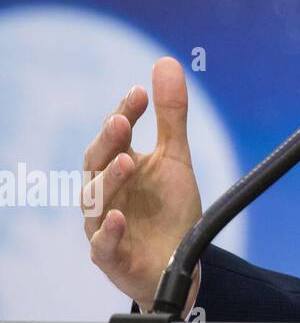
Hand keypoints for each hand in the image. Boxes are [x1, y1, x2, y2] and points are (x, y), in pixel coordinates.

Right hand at [82, 57, 202, 312]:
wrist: (180, 260)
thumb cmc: (170, 208)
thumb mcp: (175, 158)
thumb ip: (171, 116)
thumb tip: (165, 62)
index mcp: (118, 166)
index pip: (115, 134)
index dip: (125, 112)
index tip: (141, 93)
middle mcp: (105, 193)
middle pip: (96, 163)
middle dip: (108, 142)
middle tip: (122, 121)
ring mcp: (104, 224)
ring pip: (96, 201)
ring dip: (110, 180)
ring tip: (128, 161)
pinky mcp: (111, 256)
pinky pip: (103, 244)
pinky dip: (110, 230)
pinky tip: (120, 217)